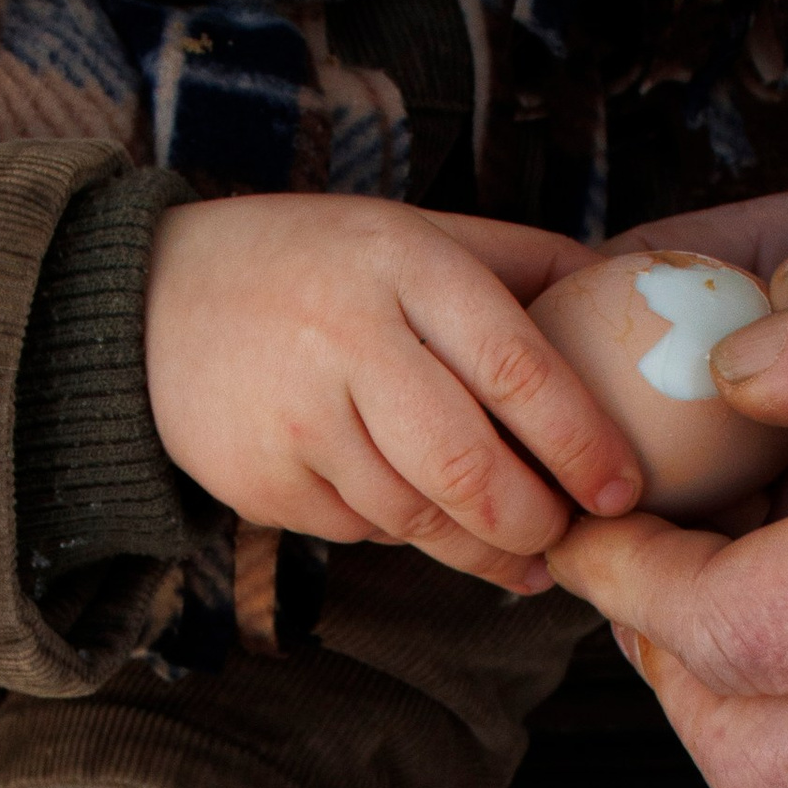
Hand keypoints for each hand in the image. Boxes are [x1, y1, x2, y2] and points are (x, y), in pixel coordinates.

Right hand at [144, 194, 640, 592]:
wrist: (151, 301)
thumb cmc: (318, 267)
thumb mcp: (414, 234)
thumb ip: (520, 262)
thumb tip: (636, 291)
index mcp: (406, 267)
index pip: (518, 369)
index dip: (582, 443)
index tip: (623, 489)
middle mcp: (349, 340)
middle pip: (468, 470)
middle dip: (532, 523)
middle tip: (564, 537)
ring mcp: (297, 418)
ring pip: (417, 518)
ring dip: (478, 549)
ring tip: (517, 554)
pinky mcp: (259, 481)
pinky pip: (361, 532)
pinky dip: (400, 533)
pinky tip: (413, 512)